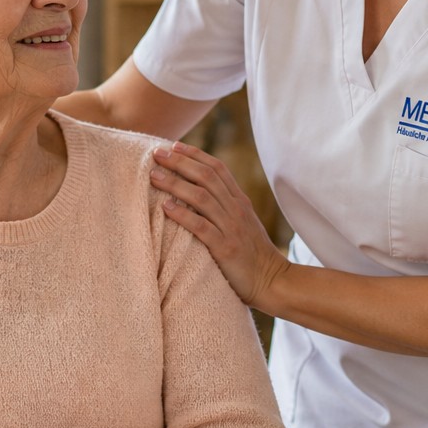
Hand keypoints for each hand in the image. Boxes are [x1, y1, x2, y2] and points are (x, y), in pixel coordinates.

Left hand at [150, 142, 288, 307]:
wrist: (272, 281)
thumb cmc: (252, 254)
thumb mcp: (242, 223)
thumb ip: (225, 206)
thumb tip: (198, 191)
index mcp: (240, 201)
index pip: (218, 169)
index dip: (195, 155)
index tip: (174, 146)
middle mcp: (236, 209)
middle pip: (206, 177)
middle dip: (180, 163)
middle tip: (157, 153)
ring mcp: (232, 228)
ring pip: (202, 198)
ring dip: (175, 184)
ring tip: (154, 176)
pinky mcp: (226, 248)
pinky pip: (202, 227)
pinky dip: (183, 215)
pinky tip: (166, 208)